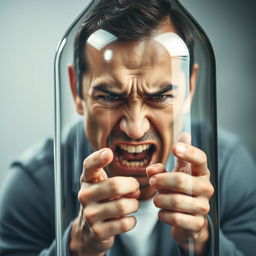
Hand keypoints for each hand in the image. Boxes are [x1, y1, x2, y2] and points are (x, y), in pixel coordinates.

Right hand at [69, 148, 139, 255]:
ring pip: (123, 205)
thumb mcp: (103, 184)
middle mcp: (85, 195)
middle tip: (135, 188)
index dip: (98, 158)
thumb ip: (119, 179)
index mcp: (87, 179)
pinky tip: (128, 218)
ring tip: (132, 204)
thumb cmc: (102, 199)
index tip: (109, 153)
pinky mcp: (97, 231)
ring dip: (134, 204)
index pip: (89, 165)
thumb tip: (134, 188)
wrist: (90, 230)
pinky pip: (124, 223)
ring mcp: (90, 214)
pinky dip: (132, 220)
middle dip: (132, 186)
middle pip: (115, 185)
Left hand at [146, 135, 213, 254]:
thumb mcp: (169, 176)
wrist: (188, 219)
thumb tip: (151, 168)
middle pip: (181, 180)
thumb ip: (159, 170)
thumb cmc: (178, 190)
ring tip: (156, 200)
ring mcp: (204, 206)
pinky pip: (176, 218)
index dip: (188, 152)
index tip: (174, 148)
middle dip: (161, 181)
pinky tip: (162, 213)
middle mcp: (206, 188)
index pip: (200, 158)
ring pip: (176, 201)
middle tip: (152, 182)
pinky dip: (164, 215)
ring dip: (161, 200)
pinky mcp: (198, 223)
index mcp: (201, 172)